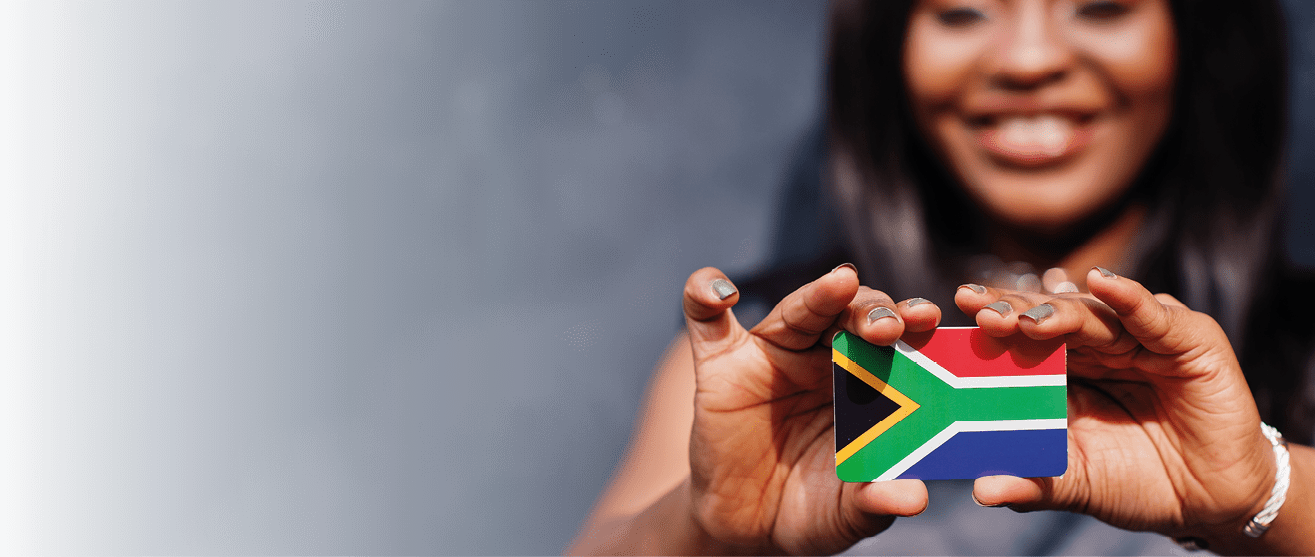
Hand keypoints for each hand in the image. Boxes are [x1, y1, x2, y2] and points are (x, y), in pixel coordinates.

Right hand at [679, 265, 934, 553]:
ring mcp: (769, 355)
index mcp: (864, 383)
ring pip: (797, 310)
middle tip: (891, 325)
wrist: (748, 528)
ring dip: (819, 294)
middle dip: (873, 311)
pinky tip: (720, 291)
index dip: (911, 327)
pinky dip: (705, 295)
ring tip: (842, 283)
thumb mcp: (846, 512)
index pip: (892, 344)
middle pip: (849, 316)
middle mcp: (820, 357)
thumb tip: (916, 497)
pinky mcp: (720, 365)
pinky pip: (705, 321)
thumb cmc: (811, 508)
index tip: (931, 323)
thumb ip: (876, 502)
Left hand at [957, 268, 1275, 538]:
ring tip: (1026, 317)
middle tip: (978, 311)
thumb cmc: (1138, 482)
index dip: (988, 330)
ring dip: (1059, 312)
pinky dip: (1129, 299)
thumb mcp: (1080, 483)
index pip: (1018, 341)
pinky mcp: (1188, 339)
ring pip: (1093, 316)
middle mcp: (1096, 346)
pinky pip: (1153, 316)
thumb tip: (982, 490)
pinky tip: (1103, 283)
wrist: (1211, 500)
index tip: (949, 323)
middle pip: (1047, 319)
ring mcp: (1141, 337)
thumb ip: (1035, 482)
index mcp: (1062, 370)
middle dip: (1012, 313)